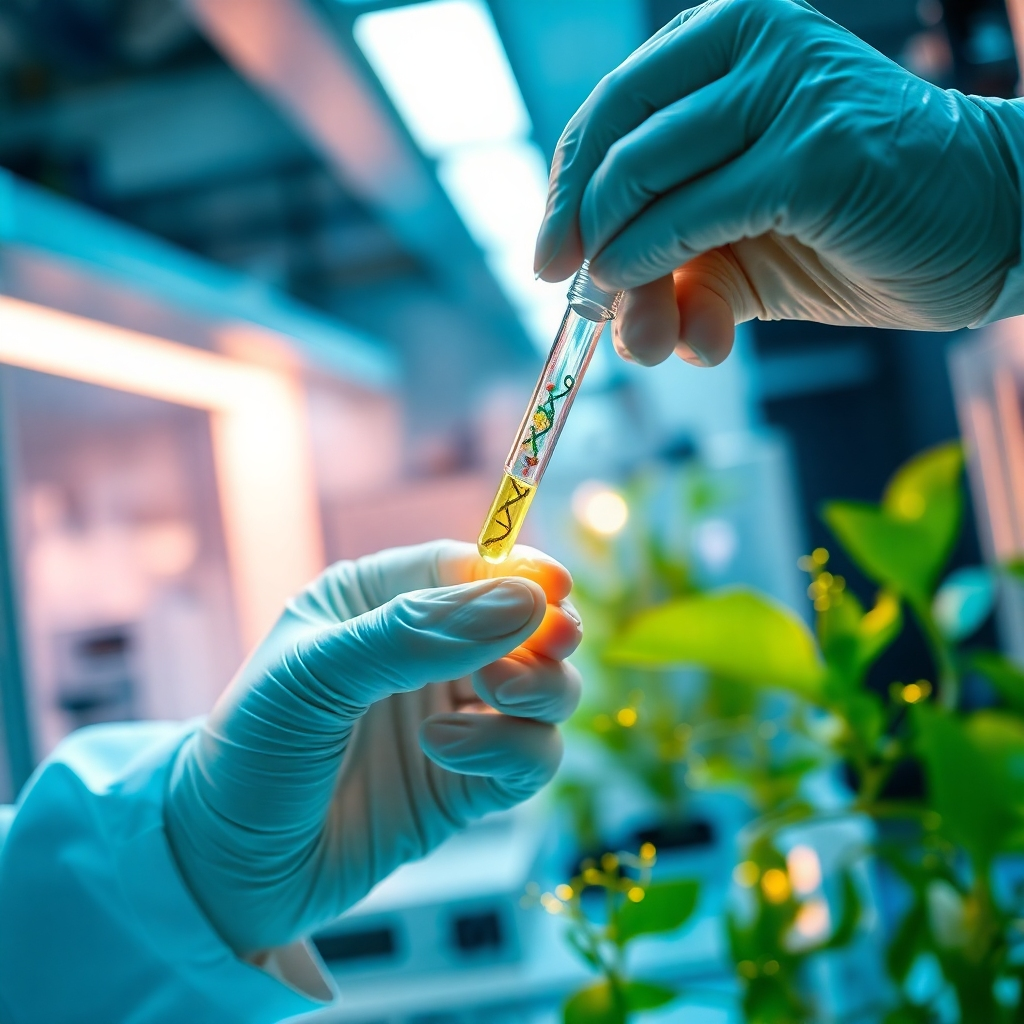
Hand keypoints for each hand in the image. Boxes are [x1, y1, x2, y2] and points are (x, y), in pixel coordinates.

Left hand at [164, 541, 580, 955]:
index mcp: (378, 603)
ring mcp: (452, 719)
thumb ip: (414, 633)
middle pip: (525, 625)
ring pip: (545, 689)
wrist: (223, 871)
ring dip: (538, 688)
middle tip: (549, 643)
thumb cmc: (249, 752)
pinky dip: (510, 750)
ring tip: (491, 693)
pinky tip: (445, 752)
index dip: (517, 572)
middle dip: (545, 632)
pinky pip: (532, 756)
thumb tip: (524, 600)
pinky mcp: (468, 784)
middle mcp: (425, 655)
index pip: (466, 569)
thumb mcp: (313, 675)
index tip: (553, 587)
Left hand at [534, 0, 1021, 366]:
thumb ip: (674, 262)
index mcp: (727, 40)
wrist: (980, 226)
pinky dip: (653, 267)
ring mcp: (785, 87)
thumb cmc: (853, 226)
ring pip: (641, 177)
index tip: (549, 257)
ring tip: (635, 320)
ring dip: (618, 266)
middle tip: (569, 286)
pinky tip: (662, 311)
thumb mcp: (742, 243)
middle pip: (612, 137)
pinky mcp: (812, 149)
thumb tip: (605, 308)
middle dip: (576, 226)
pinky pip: (691, 216)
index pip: (610, 111)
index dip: (565, 190)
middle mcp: (751, 38)